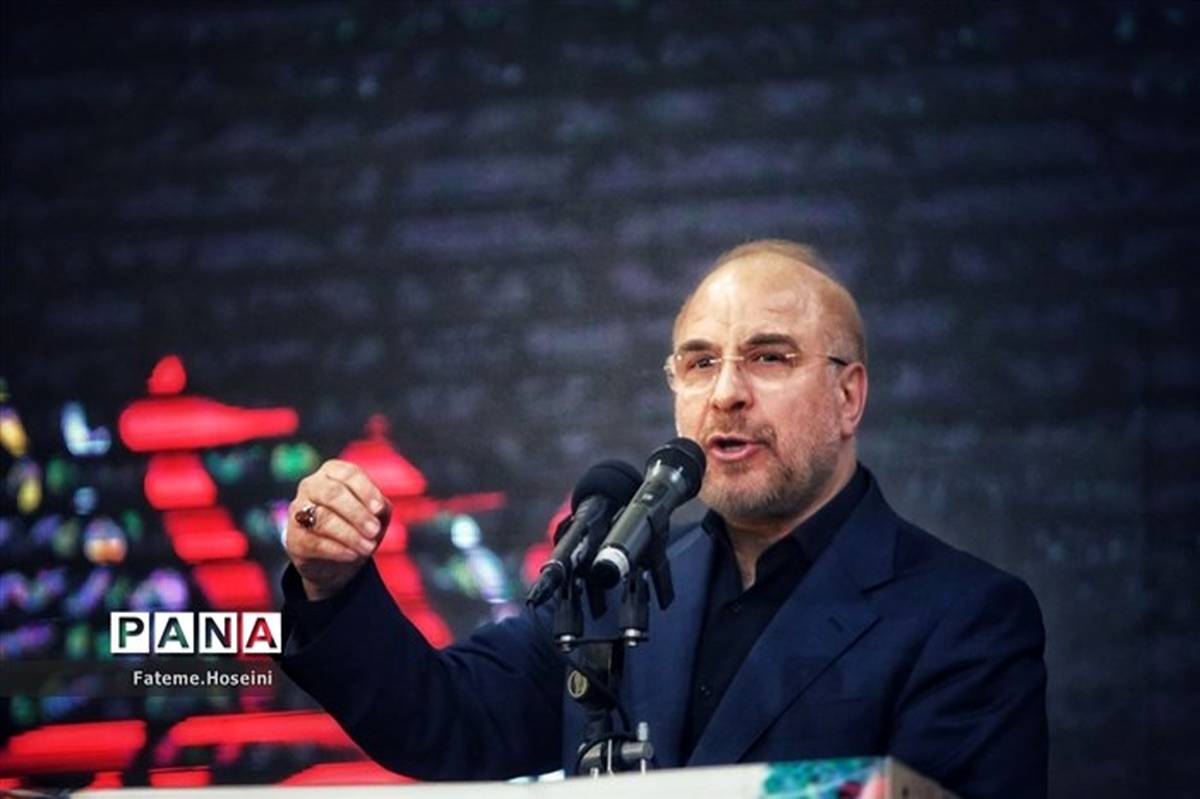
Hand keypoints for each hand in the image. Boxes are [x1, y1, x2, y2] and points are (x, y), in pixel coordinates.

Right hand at [285, 459, 390, 600]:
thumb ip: (380, 507)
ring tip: (368, 547)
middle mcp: (311, 485)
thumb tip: (377, 510)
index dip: (365, 491)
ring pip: (322, 519)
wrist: (336, 557)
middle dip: (357, 513)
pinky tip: (352, 554)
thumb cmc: (358, 525)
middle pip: (332, 493)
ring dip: (349, 535)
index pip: (348, 474)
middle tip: (374, 531)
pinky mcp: (294, 538)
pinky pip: (314, 542)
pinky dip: (337, 550)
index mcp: (333, 472)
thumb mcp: (375, 513)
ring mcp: (298, 511)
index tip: (379, 509)